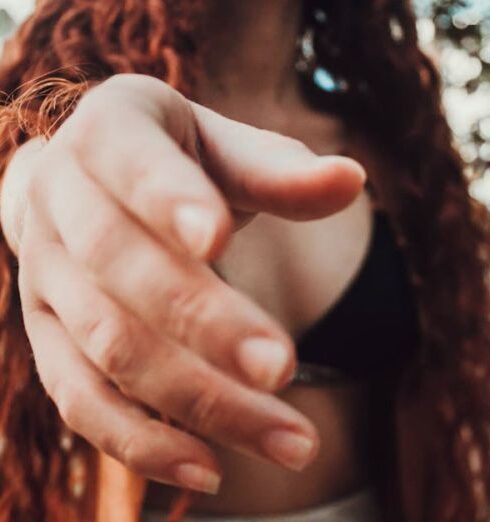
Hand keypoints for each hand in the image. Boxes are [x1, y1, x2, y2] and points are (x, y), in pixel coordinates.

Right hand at [9, 74, 364, 493]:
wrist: (94, 184)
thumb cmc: (171, 159)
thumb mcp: (219, 146)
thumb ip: (277, 171)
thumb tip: (352, 179)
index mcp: (108, 132)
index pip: (134, 166)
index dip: (171, 201)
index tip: (220, 241)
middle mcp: (61, 202)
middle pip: (125, 272)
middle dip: (205, 323)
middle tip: (283, 368)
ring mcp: (44, 276)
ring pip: (112, 349)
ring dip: (198, 401)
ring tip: (288, 441)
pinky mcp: (46, 335)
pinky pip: (80, 397)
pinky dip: (141, 441)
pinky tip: (210, 468)